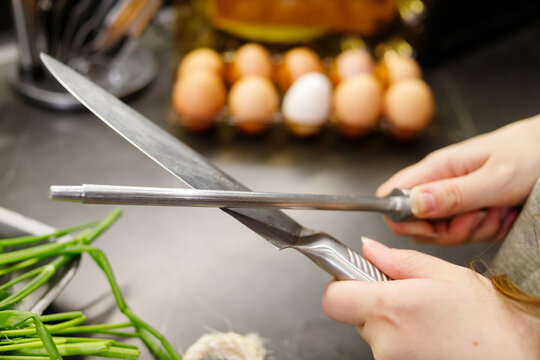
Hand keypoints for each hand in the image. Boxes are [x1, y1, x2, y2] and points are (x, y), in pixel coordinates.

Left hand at [322, 238, 539, 359]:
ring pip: (374, 336)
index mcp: (390, 308)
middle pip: (355, 316)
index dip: (341, 286)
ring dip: (392, 326)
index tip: (356, 279)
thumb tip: (368, 248)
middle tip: (408, 298)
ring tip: (428, 321)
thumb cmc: (489, 322)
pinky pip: (390, 353)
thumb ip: (399, 261)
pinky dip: (404, 343)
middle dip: (374, 303)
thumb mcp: (445, 275)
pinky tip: (431, 337)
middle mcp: (384, 342)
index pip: (333, 299)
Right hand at [377, 115, 539, 243]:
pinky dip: (488, 230)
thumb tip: (410, 204)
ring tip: (497, 209)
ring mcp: (454, 202)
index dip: (401, 218)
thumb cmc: (530, 155)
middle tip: (478, 214)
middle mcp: (439, 186)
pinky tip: (503, 213)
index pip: (391, 196)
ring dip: (474, 229)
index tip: (432, 226)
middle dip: (449, 230)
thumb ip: (452, 194)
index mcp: (436, 169)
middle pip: (417, 224)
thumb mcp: (495, 178)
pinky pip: (467, 235)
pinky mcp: (470, 214)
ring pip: (444, 233)